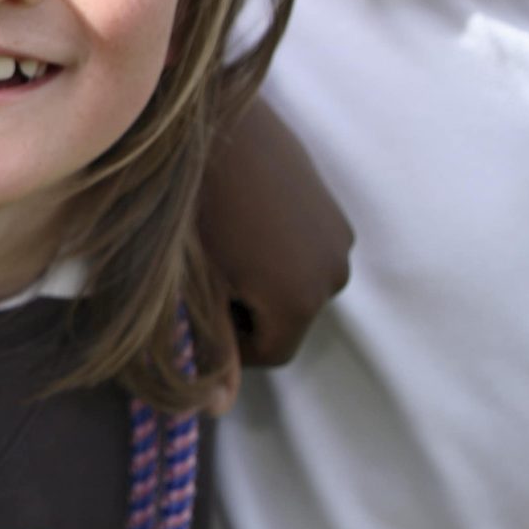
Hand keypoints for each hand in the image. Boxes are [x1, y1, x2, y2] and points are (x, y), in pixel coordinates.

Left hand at [196, 95, 351, 372]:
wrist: (207, 119)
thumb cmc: (188, 204)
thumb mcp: (191, 281)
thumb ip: (211, 347)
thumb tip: (219, 409)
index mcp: (300, 299)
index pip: (271, 356)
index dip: (228, 343)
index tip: (195, 305)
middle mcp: (334, 273)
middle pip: (287, 320)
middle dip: (246, 309)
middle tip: (203, 267)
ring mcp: (340, 236)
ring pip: (295, 284)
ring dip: (261, 277)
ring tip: (221, 238)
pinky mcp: (336, 207)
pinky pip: (306, 249)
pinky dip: (277, 247)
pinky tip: (242, 216)